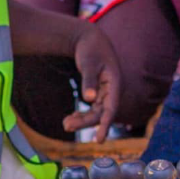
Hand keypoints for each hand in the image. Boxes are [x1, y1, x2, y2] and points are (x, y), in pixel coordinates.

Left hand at [62, 23, 120, 142]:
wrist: (90, 38)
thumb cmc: (90, 50)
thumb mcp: (88, 64)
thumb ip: (89, 82)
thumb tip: (90, 100)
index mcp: (115, 82)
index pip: (111, 108)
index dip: (106, 124)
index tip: (99, 140)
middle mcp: (113, 90)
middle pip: (102, 112)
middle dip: (86, 122)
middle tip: (66, 125)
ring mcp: (107, 91)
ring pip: (97, 112)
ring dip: (83, 119)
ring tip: (65, 124)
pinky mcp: (100, 91)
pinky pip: (94, 107)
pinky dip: (83, 113)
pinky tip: (71, 117)